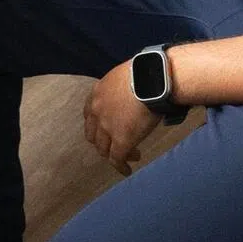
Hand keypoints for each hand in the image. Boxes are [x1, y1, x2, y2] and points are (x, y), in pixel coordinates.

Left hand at [83, 61, 160, 176]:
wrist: (153, 79)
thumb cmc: (146, 72)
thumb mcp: (125, 75)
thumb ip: (120, 88)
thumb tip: (132, 93)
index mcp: (98, 93)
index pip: (89, 114)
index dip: (97, 124)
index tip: (106, 129)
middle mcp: (97, 111)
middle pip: (93, 135)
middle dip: (103, 141)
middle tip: (115, 143)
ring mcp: (107, 128)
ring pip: (104, 149)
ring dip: (114, 154)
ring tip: (130, 155)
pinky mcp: (121, 140)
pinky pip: (117, 159)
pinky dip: (121, 166)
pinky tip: (127, 170)